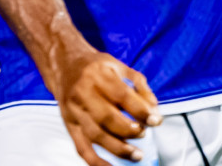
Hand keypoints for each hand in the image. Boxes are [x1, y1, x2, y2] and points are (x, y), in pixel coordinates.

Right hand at [48, 46, 159, 165]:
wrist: (64, 66)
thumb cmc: (97, 66)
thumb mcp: (119, 66)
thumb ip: (139, 84)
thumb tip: (154, 108)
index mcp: (98, 75)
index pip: (122, 96)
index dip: (141, 110)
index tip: (156, 120)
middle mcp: (83, 94)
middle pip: (107, 118)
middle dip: (129, 130)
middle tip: (144, 133)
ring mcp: (74, 111)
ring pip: (95, 135)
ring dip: (117, 148)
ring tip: (136, 154)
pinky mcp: (69, 125)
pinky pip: (81, 147)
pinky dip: (95, 161)